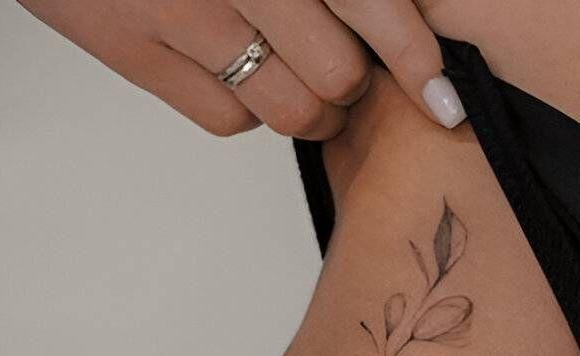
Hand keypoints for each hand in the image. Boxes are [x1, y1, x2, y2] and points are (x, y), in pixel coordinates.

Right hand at [17, 0, 464, 139]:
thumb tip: (402, 28)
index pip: (370, 3)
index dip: (414, 55)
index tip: (442, 97)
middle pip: (338, 75)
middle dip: (349, 79)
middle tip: (336, 61)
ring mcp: (181, 12)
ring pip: (292, 109)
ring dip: (308, 104)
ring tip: (289, 66)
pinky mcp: (137, 52)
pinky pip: (232, 120)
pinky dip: (244, 105)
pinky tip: (228, 59)